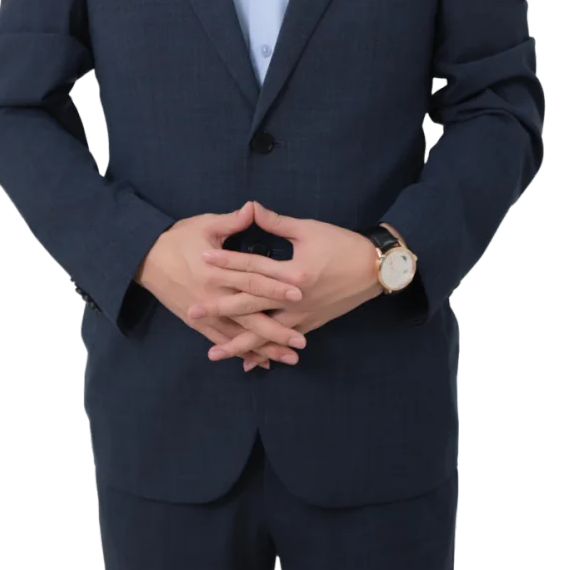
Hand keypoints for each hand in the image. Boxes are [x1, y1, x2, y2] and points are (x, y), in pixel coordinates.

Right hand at [135, 201, 310, 367]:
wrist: (146, 259)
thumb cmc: (178, 239)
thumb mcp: (205, 225)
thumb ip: (232, 221)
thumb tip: (253, 208)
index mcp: (218, 270)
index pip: (252, 279)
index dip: (276, 286)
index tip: (300, 292)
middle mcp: (214, 295)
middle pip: (250, 314)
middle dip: (276, 328)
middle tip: (301, 339)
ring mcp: (206, 312)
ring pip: (239, 333)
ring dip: (264, 346)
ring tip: (289, 357)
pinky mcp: (198, 323)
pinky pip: (223, 340)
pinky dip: (241, 351)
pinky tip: (261, 361)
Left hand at [189, 201, 382, 367]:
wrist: (375, 270)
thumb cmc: (343, 244)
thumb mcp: (309, 230)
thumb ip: (277, 222)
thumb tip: (251, 207)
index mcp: (293, 272)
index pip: (252, 266)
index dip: (227, 261)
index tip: (203, 259)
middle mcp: (295, 298)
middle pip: (251, 304)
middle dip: (220, 309)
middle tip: (193, 311)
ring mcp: (302, 315)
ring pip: (265, 332)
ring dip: (238, 343)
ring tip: (214, 352)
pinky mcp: (310, 324)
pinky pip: (282, 341)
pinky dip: (265, 351)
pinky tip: (249, 362)